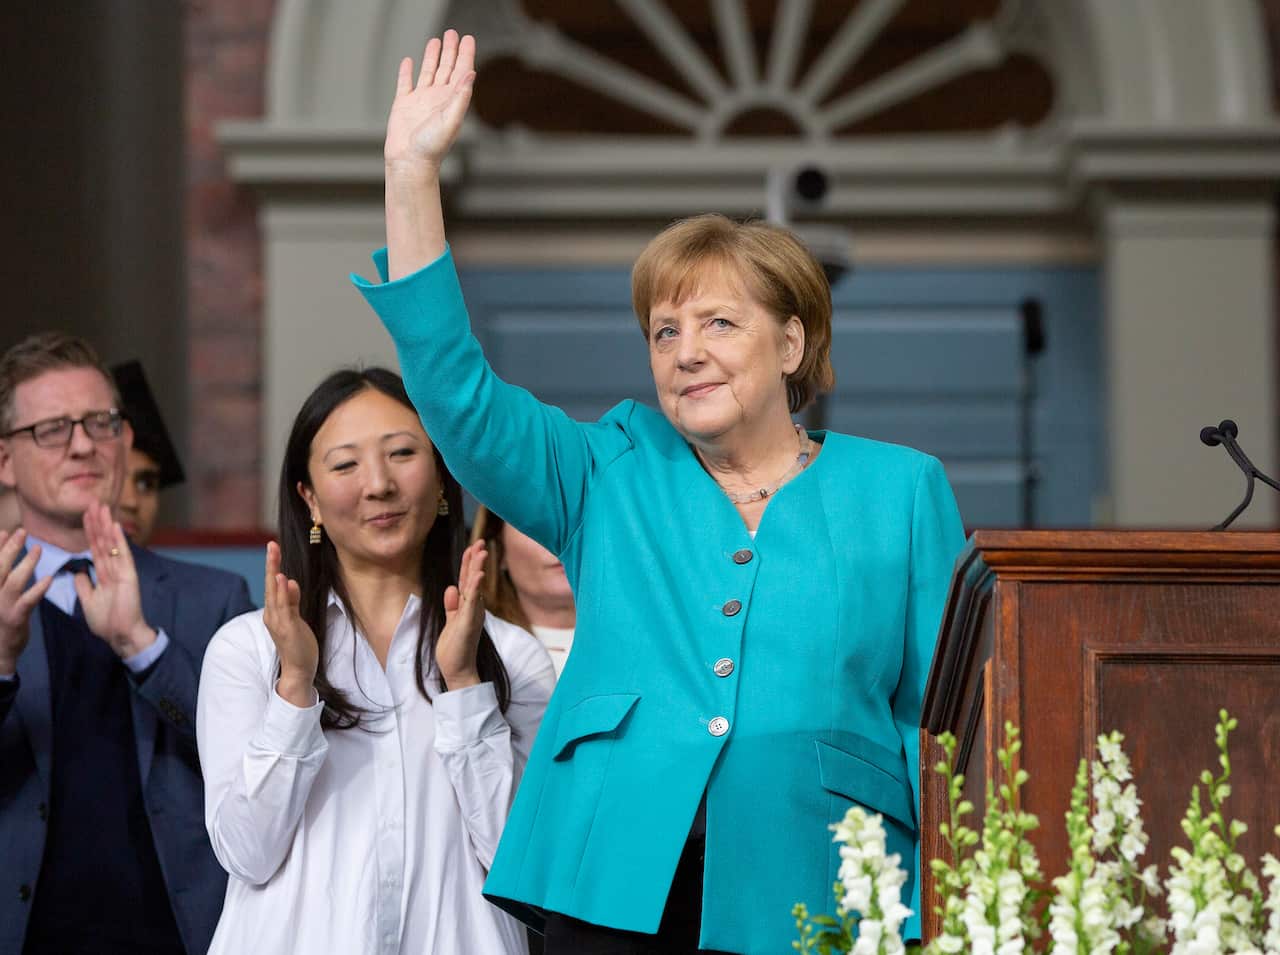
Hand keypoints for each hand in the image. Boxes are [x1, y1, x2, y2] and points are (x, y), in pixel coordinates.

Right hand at [0, 529, 53, 674]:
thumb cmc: (0, 619)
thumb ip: (1, 576)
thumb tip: (5, 548)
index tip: (6, 531)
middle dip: (9, 548)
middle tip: (22, 532)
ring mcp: (1, 607)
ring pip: (13, 581)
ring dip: (26, 564)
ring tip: (38, 549)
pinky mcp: (15, 619)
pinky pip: (27, 601)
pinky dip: (38, 589)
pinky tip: (49, 578)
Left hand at [74, 503, 155, 658]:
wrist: (120, 635)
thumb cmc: (107, 621)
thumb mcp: (88, 601)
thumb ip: (84, 585)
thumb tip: (79, 572)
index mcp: (104, 574)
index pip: (95, 548)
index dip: (90, 532)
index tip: (86, 516)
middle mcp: (113, 568)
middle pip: (103, 541)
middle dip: (97, 522)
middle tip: (93, 502)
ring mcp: (122, 570)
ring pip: (111, 544)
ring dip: (106, 525)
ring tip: (102, 507)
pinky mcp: (128, 575)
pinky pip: (122, 554)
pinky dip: (119, 540)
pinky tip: (114, 526)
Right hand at [262, 541, 318, 706]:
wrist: (299, 669)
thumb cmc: (298, 644)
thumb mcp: (296, 618)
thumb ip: (292, 600)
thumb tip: (288, 581)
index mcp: (274, 612)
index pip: (272, 585)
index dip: (273, 566)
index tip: (273, 547)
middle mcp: (272, 615)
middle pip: (270, 585)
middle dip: (271, 564)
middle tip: (271, 545)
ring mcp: (278, 622)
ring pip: (275, 595)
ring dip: (274, 576)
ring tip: (275, 558)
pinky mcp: (287, 629)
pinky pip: (285, 608)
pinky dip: (283, 594)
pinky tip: (284, 581)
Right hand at [383, 29, 475, 176]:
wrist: (410, 162)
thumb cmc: (432, 147)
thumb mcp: (451, 119)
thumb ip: (461, 96)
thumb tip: (471, 73)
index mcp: (451, 100)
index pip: (461, 72)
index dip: (465, 54)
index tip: (468, 38)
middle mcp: (437, 98)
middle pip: (446, 68)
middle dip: (450, 50)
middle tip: (453, 33)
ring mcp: (420, 101)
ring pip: (428, 72)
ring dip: (432, 56)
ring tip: (436, 41)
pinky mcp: (403, 105)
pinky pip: (405, 83)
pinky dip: (406, 72)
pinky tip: (408, 61)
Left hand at [435, 539, 486, 690]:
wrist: (458, 670)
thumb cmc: (454, 649)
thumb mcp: (450, 622)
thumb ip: (451, 606)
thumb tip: (451, 588)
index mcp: (467, 607)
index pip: (467, 581)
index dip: (468, 564)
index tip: (472, 547)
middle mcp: (473, 608)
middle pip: (473, 579)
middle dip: (475, 560)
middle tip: (480, 541)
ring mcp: (472, 614)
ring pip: (475, 586)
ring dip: (477, 568)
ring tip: (481, 551)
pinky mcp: (469, 622)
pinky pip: (472, 601)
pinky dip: (475, 587)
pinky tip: (478, 574)